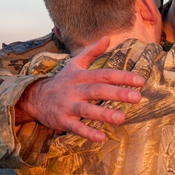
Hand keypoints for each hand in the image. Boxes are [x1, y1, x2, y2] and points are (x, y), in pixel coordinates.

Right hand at [15, 36, 144, 141]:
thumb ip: (91, 51)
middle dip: (117, 93)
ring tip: (122, 119)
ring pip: (87, 110)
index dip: (122, 77)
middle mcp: (75, 90)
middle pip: (97, 90)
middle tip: (137, 97)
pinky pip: (76, 127)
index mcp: (81, 76)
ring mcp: (68, 105)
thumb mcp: (74, 64)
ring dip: (104, 114)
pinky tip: (101, 137)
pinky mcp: (62, 120)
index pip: (104, 75)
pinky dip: (88, 132)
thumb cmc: (61, 81)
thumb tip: (107, 37)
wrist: (34, 98)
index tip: (140, 81)